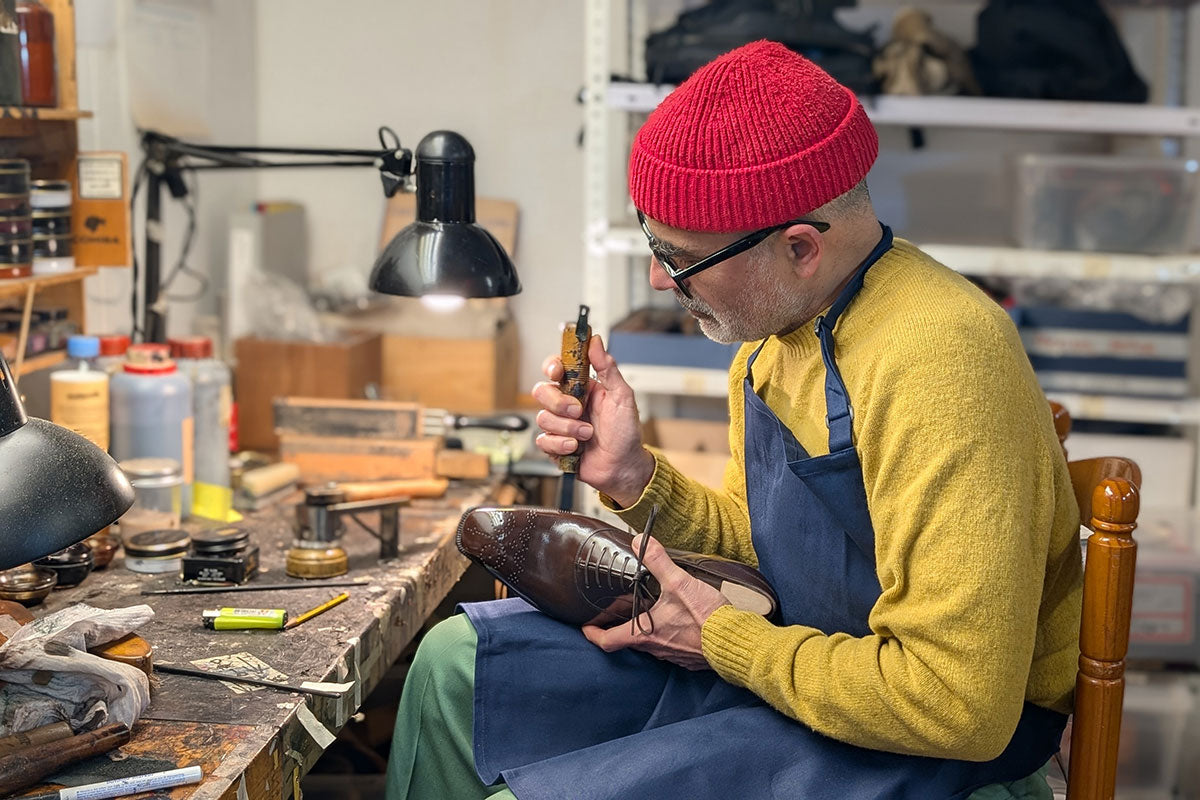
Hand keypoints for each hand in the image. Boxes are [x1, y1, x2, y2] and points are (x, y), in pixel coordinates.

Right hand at [532, 335, 654, 506]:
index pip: (556, 369)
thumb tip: (596, 342)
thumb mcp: (622, 397)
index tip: (558, 372)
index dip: (552, 367)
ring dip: (567, 428)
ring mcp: (560, 426)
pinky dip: (561, 445)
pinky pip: (543, 441)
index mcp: (581, 389)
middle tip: (579, 411)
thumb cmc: (626, 433)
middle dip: (558, 402)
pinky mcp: (555, 446)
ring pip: (543, 418)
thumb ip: (608, 368)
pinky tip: (576, 449)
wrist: (623, 466)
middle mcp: (567, 405)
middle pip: (541, 392)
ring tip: (587, 435)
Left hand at [582, 534, 729, 670]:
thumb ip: (657, 561)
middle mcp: (656, 650)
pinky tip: (678, 622)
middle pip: (630, 641)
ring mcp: (674, 656)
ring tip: (649, 612)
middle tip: (618, 613)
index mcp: (645, 634)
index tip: (587, 627)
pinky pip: (673, 648)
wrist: (737, 640)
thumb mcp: (679, 582)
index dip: (593, 634)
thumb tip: (640, 542)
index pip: (608, 641)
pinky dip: (669, 635)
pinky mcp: (691, 657)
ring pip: (652, 645)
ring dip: (648, 630)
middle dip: (622, 627)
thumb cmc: (706, 617)